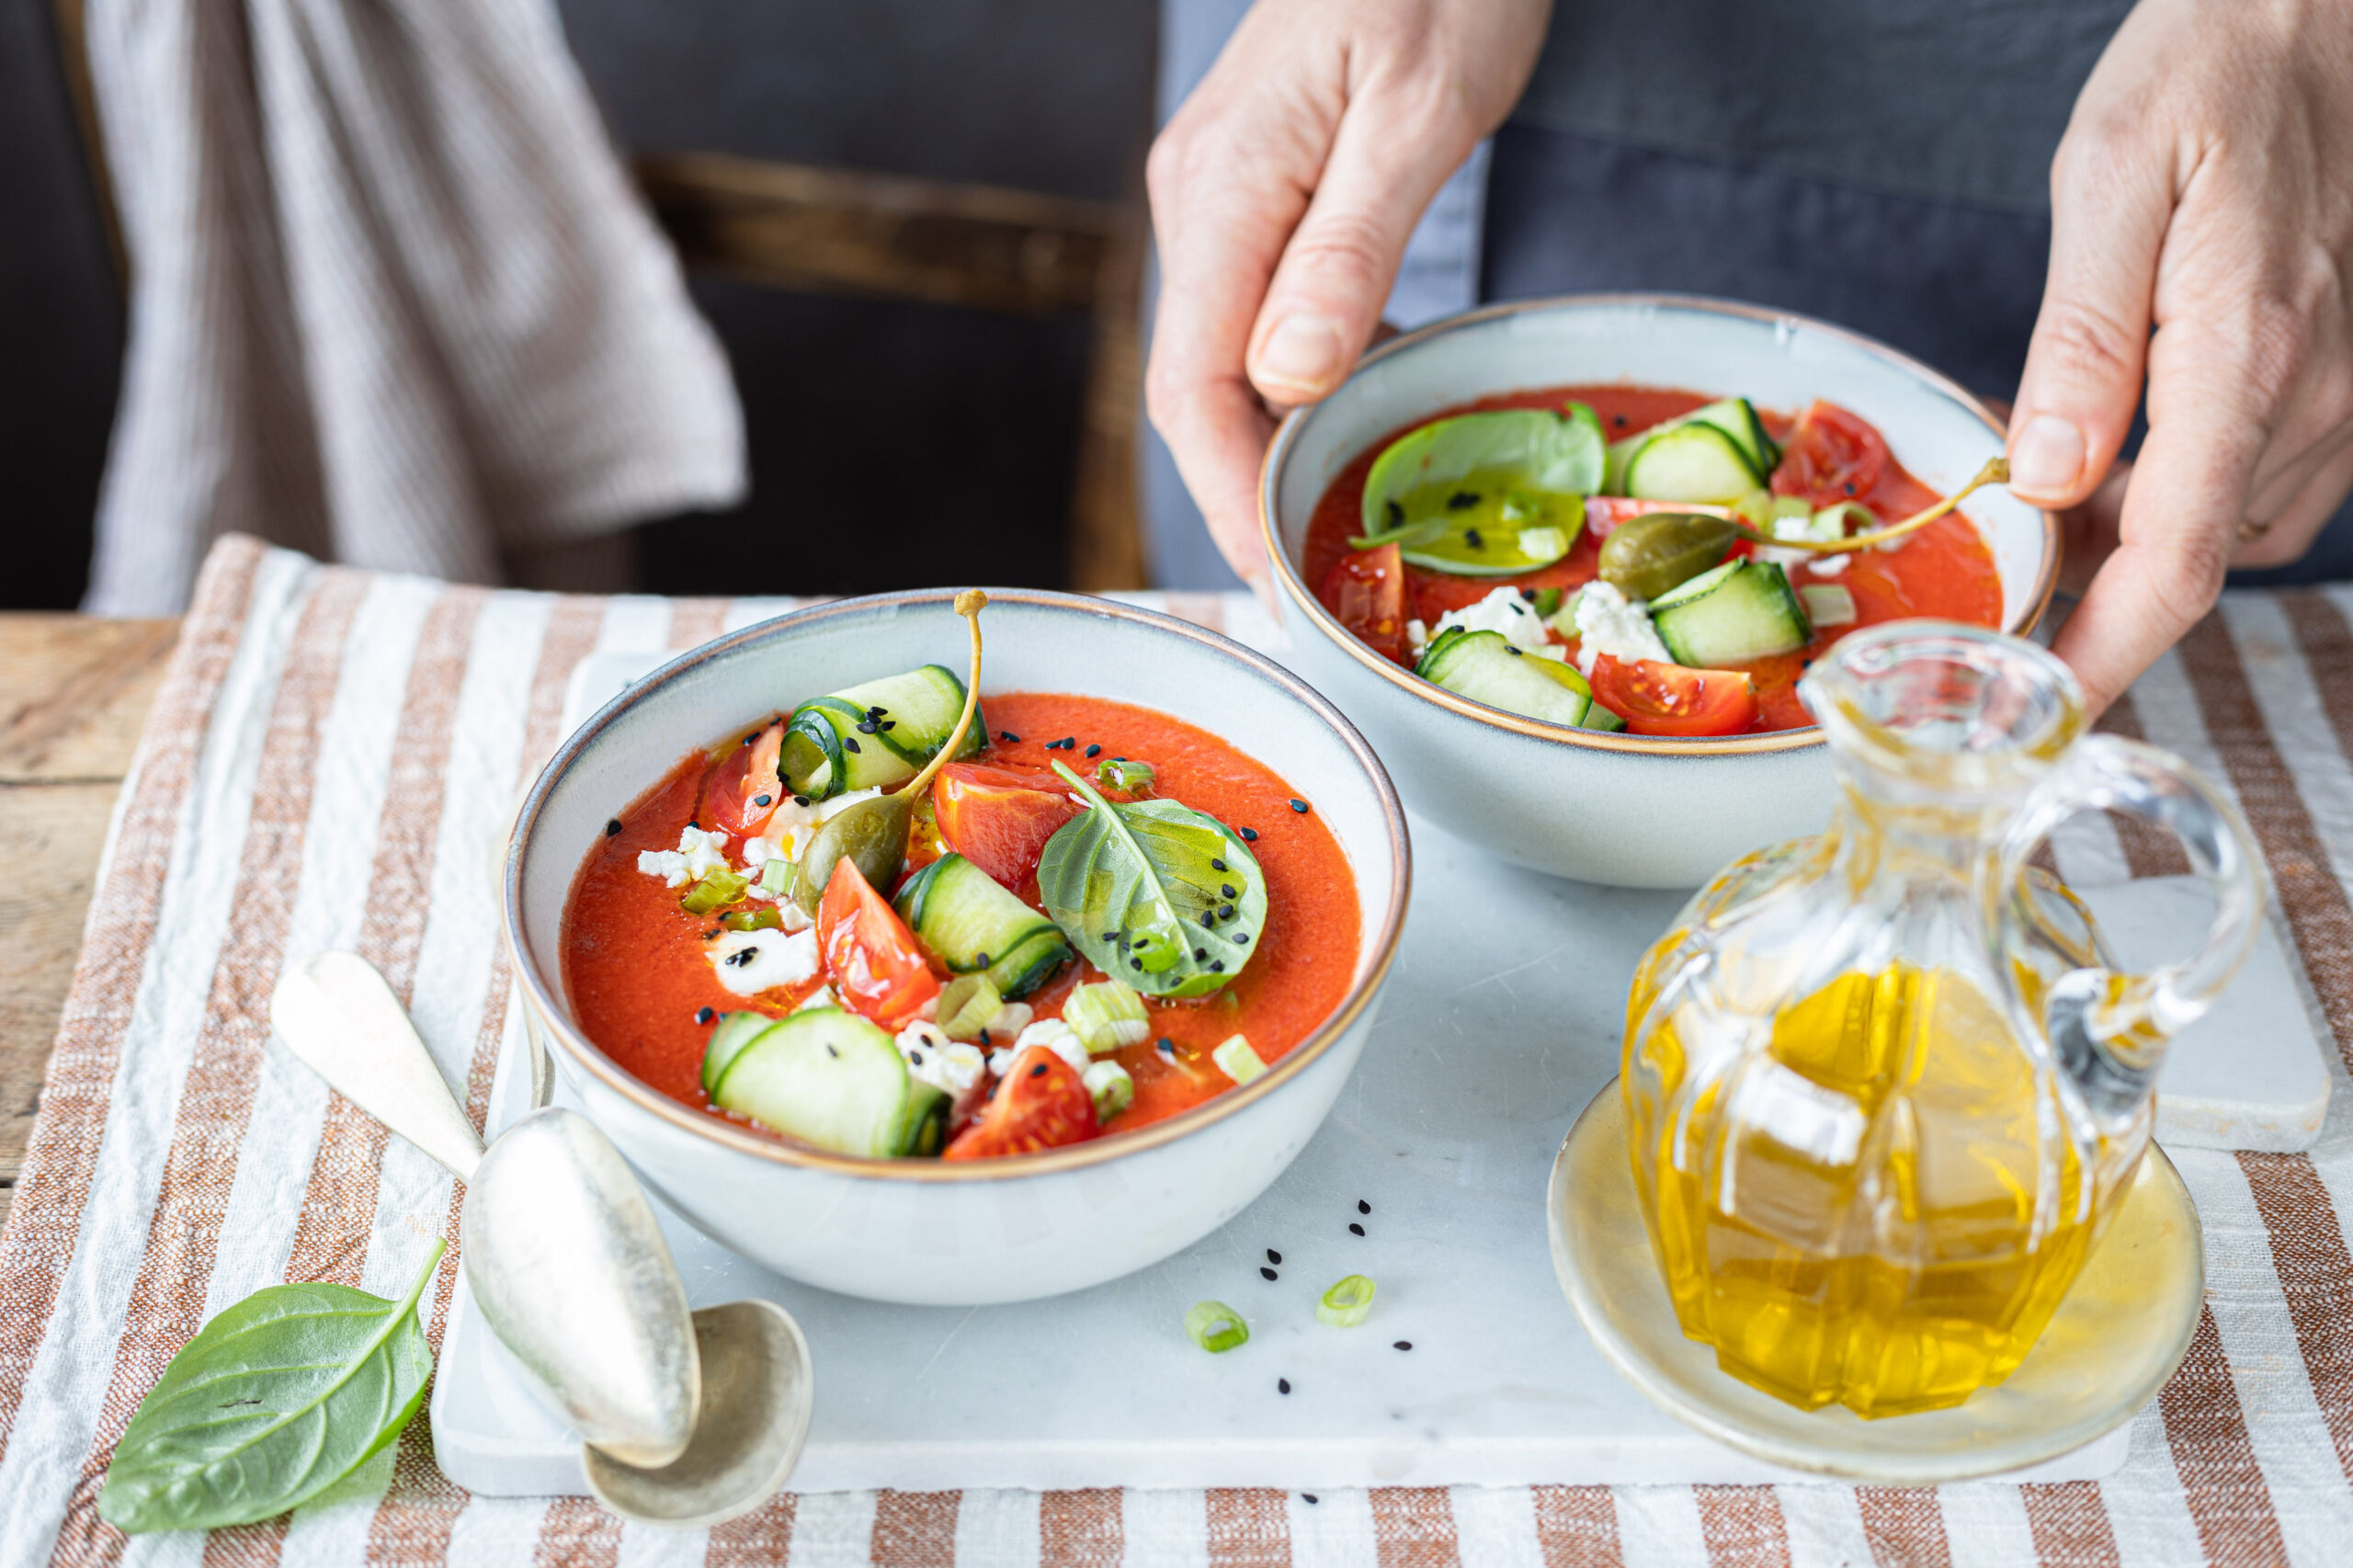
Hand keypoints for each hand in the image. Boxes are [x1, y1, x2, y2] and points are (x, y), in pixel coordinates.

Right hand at [1145, 0, 1551, 590]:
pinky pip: (1262, 316)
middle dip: (1244, 495)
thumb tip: (1284, 381)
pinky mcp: (1263, 192)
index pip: (1192, 386)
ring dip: (1272, 448)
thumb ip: (1348, 250)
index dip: (1225, 496)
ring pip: (1227, 358)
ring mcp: (1225, 198)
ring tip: (1331, 531)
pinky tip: (1352, 416)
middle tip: (1310, 587)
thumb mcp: (1417, 113)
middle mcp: (1203, 202)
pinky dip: (1300, 385)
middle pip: (1197, 387)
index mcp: (1226, 192)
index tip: (1273, 579)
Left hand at [2006, 0, 2352, 712]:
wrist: (2328, 1)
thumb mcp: (2114, 179)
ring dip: (2144, 541)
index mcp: (2251, 352)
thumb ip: (2083, 340)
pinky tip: (2128, 446)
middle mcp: (2321, 389)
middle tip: (1995, 588)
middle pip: (2197, 557)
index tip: (2033, 714)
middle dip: (2097, 596)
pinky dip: (2192, 490)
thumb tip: (2050, 475)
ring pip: (2234, 525)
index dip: (2102, 657)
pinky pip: (2271, 475)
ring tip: (2051, 505)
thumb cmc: (2221, 62)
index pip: (2177, 563)